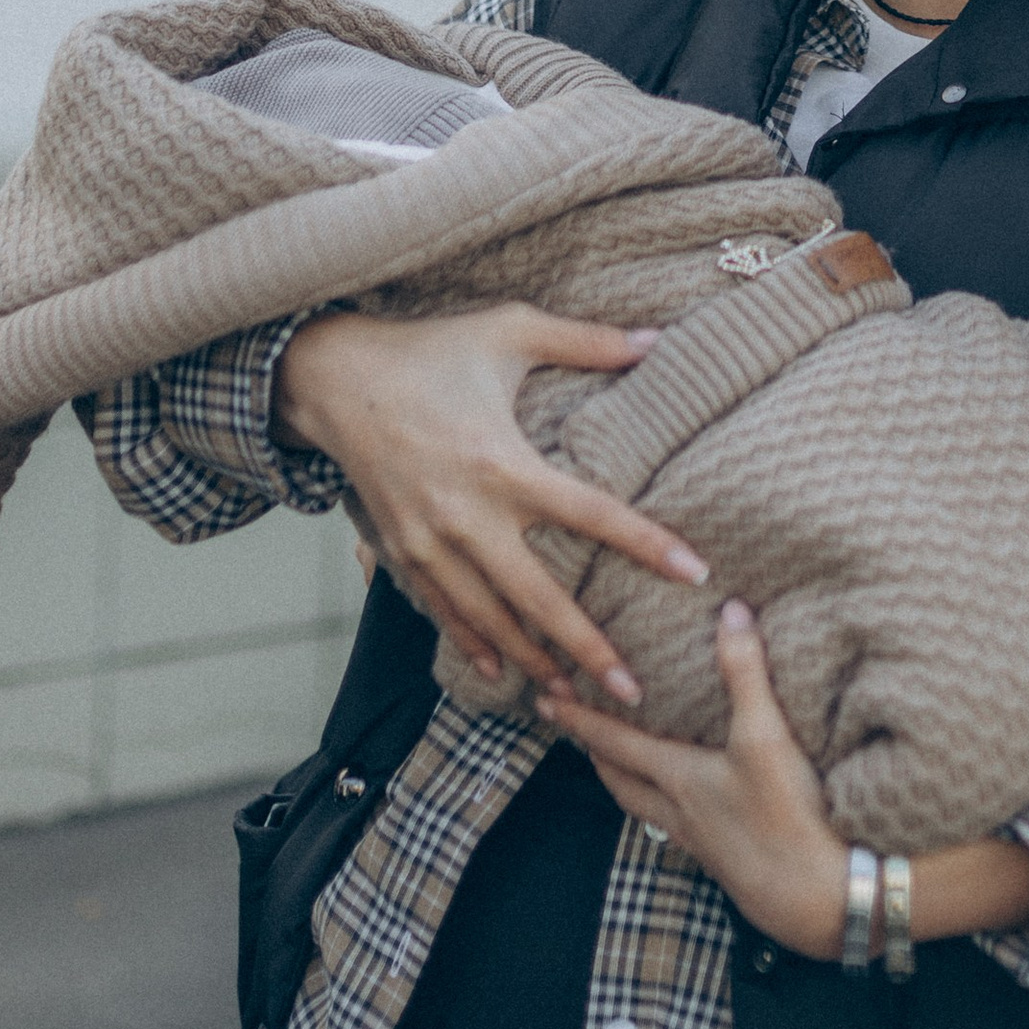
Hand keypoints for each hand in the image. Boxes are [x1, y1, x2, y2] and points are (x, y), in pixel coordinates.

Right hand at [274, 302, 707, 700]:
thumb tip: (657, 339)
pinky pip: (444, 612)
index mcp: (504, 463)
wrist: (333, 378)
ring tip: (575, 698)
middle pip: (539, 599)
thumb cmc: (428, 350)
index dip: (646, 543)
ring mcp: (430, 542)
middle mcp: (468, 515)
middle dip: (587, 649)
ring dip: (535, 661)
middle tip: (632, 690)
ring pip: (491, 620)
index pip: (591, 513)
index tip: (695, 571)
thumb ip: (586, 341)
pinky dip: (475, 645)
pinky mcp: (402, 552)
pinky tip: (504, 673)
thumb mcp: (509, 330)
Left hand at [539, 601, 850, 956]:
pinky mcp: (726, 859)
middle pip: (621, 783)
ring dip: (630, 784)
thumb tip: (732, 612)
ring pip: (648, 809)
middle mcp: (679, 811)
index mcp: (677, 778)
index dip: (579, 719)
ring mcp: (701, 841)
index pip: (615, 743)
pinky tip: (692, 804)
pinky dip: (669, 808)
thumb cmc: (783, 817)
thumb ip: (747, 674)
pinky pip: (680, 828)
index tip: (545, 701)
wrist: (813, 898)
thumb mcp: (766, 737)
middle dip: (596, 756)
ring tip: (628, 767)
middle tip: (577, 735)